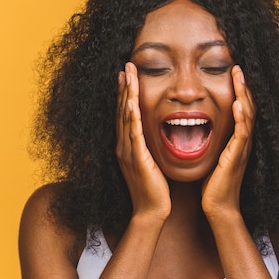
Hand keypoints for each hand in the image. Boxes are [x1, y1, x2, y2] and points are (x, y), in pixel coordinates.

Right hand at [116, 62, 170, 221]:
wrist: (151, 211)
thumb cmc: (154, 190)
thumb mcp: (150, 163)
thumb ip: (149, 148)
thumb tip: (155, 135)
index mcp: (127, 147)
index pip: (125, 114)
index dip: (125, 94)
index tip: (127, 75)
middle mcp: (123, 146)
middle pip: (122, 110)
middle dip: (124, 87)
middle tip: (126, 66)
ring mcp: (128, 152)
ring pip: (126, 117)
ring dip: (127, 95)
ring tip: (128, 75)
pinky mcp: (137, 159)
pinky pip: (133, 134)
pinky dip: (132, 117)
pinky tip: (132, 103)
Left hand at [201, 65, 254, 216]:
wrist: (217, 207)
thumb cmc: (212, 184)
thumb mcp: (212, 156)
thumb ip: (211, 141)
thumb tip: (198, 127)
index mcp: (236, 139)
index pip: (240, 108)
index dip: (238, 90)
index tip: (231, 71)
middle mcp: (242, 141)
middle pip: (248, 106)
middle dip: (243, 85)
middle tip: (237, 65)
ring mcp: (242, 148)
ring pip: (248, 115)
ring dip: (244, 93)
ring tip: (239, 75)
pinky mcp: (237, 157)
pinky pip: (242, 134)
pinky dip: (242, 117)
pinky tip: (238, 104)